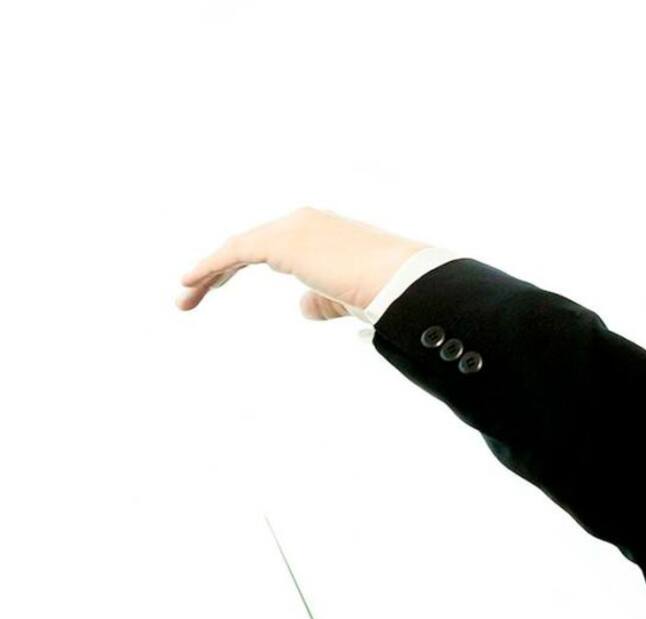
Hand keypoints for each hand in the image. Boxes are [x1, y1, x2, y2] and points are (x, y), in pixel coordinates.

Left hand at [175, 206, 430, 318]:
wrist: (400, 281)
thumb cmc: (386, 291)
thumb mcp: (347, 297)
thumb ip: (322, 300)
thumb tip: (301, 308)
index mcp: (320, 232)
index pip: (269, 246)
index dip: (237, 263)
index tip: (216, 283)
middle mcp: (303, 223)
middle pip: (247, 245)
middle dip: (216, 269)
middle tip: (191, 292)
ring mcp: (292, 229)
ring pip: (237, 249)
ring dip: (207, 273)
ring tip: (184, 297)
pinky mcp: (283, 242)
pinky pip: (235, 253)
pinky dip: (209, 266)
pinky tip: (189, 282)